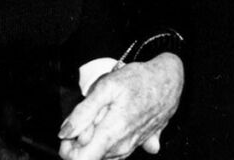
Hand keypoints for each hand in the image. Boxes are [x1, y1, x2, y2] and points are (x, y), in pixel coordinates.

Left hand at [59, 53, 183, 159]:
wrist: (168, 81)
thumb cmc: (139, 80)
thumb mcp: (107, 87)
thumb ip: (84, 112)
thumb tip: (65, 133)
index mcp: (111, 134)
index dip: (68, 148)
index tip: (69, 129)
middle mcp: (121, 147)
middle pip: (89, 155)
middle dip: (81, 138)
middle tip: (89, 112)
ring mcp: (130, 148)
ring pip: (101, 152)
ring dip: (95, 135)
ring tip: (104, 111)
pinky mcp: (137, 145)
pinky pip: (114, 149)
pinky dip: (108, 136)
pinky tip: (114, 118)